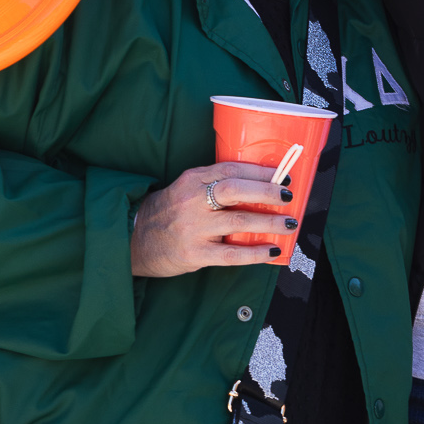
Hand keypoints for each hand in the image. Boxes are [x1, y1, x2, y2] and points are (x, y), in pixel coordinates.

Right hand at [130, 161, 295, 277]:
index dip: (260, 171)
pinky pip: (231, 254)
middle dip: (267, 192)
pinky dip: (256, 253)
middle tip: (288, 196)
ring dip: (270, 222)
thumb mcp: (186, 188)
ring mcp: (193, 228)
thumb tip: (260, 187)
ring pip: (239, 220)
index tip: (282, 175)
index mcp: (193, 179)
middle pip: (236, 189)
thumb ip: (214, 185)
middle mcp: (193, 200)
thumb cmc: (168, 211)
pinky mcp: (194, 253)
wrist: (134, 240)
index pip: (232, 169)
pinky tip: (272, 250)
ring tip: (289, 224)